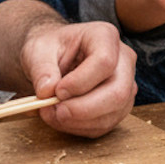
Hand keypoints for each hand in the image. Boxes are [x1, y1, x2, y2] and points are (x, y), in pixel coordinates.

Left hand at [21, 20, 136, 137]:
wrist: (55, 57)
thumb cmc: (50, 48)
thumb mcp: (38, 50)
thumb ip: (42, 69)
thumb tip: (47, 92)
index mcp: (105, 36)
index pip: (104, 62)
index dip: (80, 82)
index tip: (56, 91)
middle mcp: (123, 59)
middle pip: (117, 92)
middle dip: (82, 109)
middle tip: (53, 111)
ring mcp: (126, 84)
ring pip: (113, 113)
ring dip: (78, 121)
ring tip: (51, 114)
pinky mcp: (120, 106)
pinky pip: (106, 124)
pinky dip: (81, 127)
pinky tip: (62, 119)